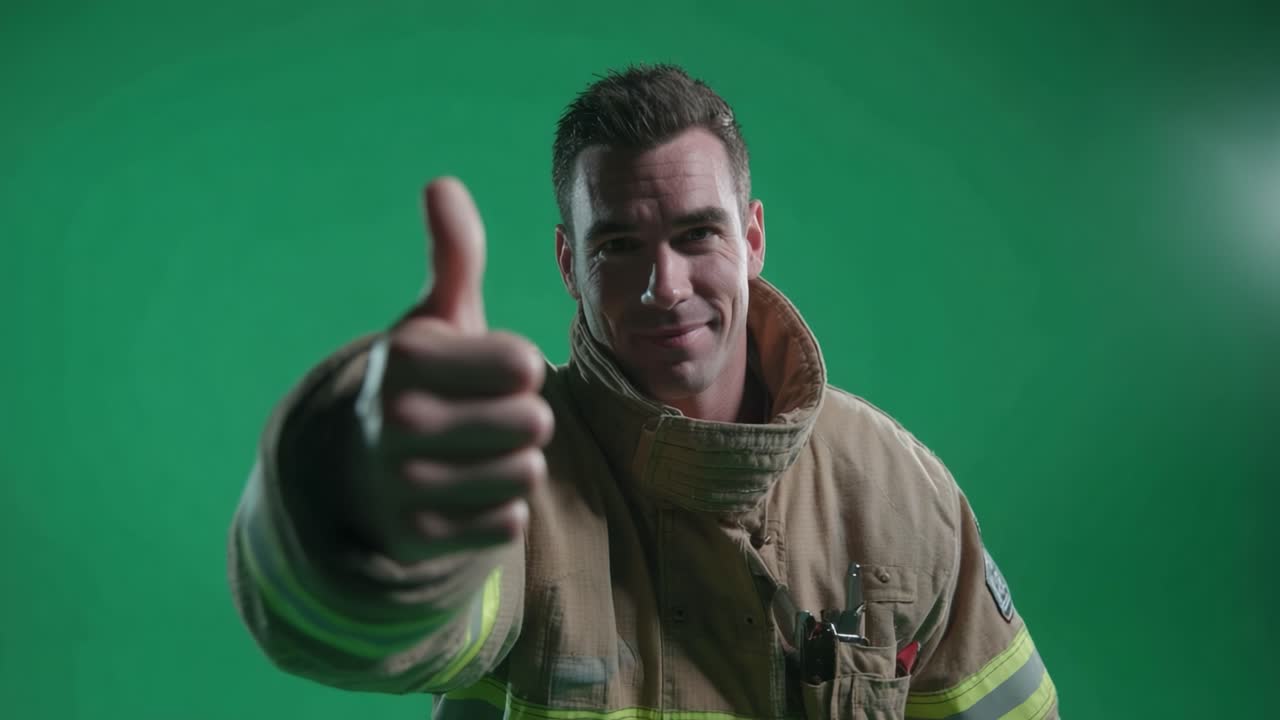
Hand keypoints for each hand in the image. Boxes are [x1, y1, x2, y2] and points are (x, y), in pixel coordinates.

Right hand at [349, 178, 552, 563]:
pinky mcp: (418, 537)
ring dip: (515, 465)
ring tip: (474, 455)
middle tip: (482, 419)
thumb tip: (442, 184)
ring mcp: (403, 483)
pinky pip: (509, 522)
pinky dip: (500, 511)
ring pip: (527, 473)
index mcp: (406, 356)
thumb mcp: (435, 320)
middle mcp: (396, 419)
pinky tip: (465, 495)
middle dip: (522, 420)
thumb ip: (454, 256)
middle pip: (535, 422)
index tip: (486, 373)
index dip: (519, 369)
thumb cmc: (422, 382)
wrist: (362, 469)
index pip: (526, 364)